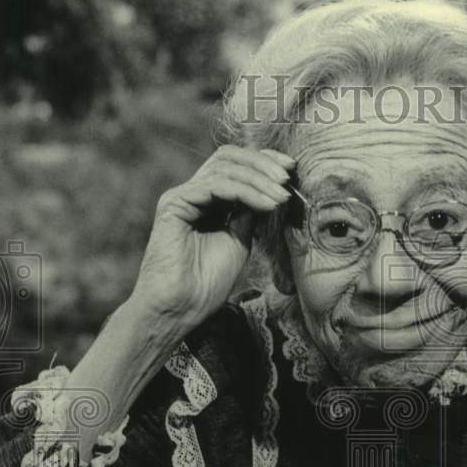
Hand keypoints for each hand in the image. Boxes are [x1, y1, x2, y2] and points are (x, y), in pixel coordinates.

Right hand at [129, 145, 294, 330]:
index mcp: (208, 202)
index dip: (264, 162)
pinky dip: (245, 191)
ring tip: (281, 196)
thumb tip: (274, 191)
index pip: (236, 166)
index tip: (292, 170)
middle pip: (229, 157)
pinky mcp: (174, 203)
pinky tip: (266, 204)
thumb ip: (250, 215)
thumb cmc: (207, 284)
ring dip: (259, 179)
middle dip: (263, 162)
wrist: (180, 309)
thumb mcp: (240, 242)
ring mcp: (183, 197)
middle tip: (288, 177)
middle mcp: (194, 194)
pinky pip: (215, 185)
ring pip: (224, 168)